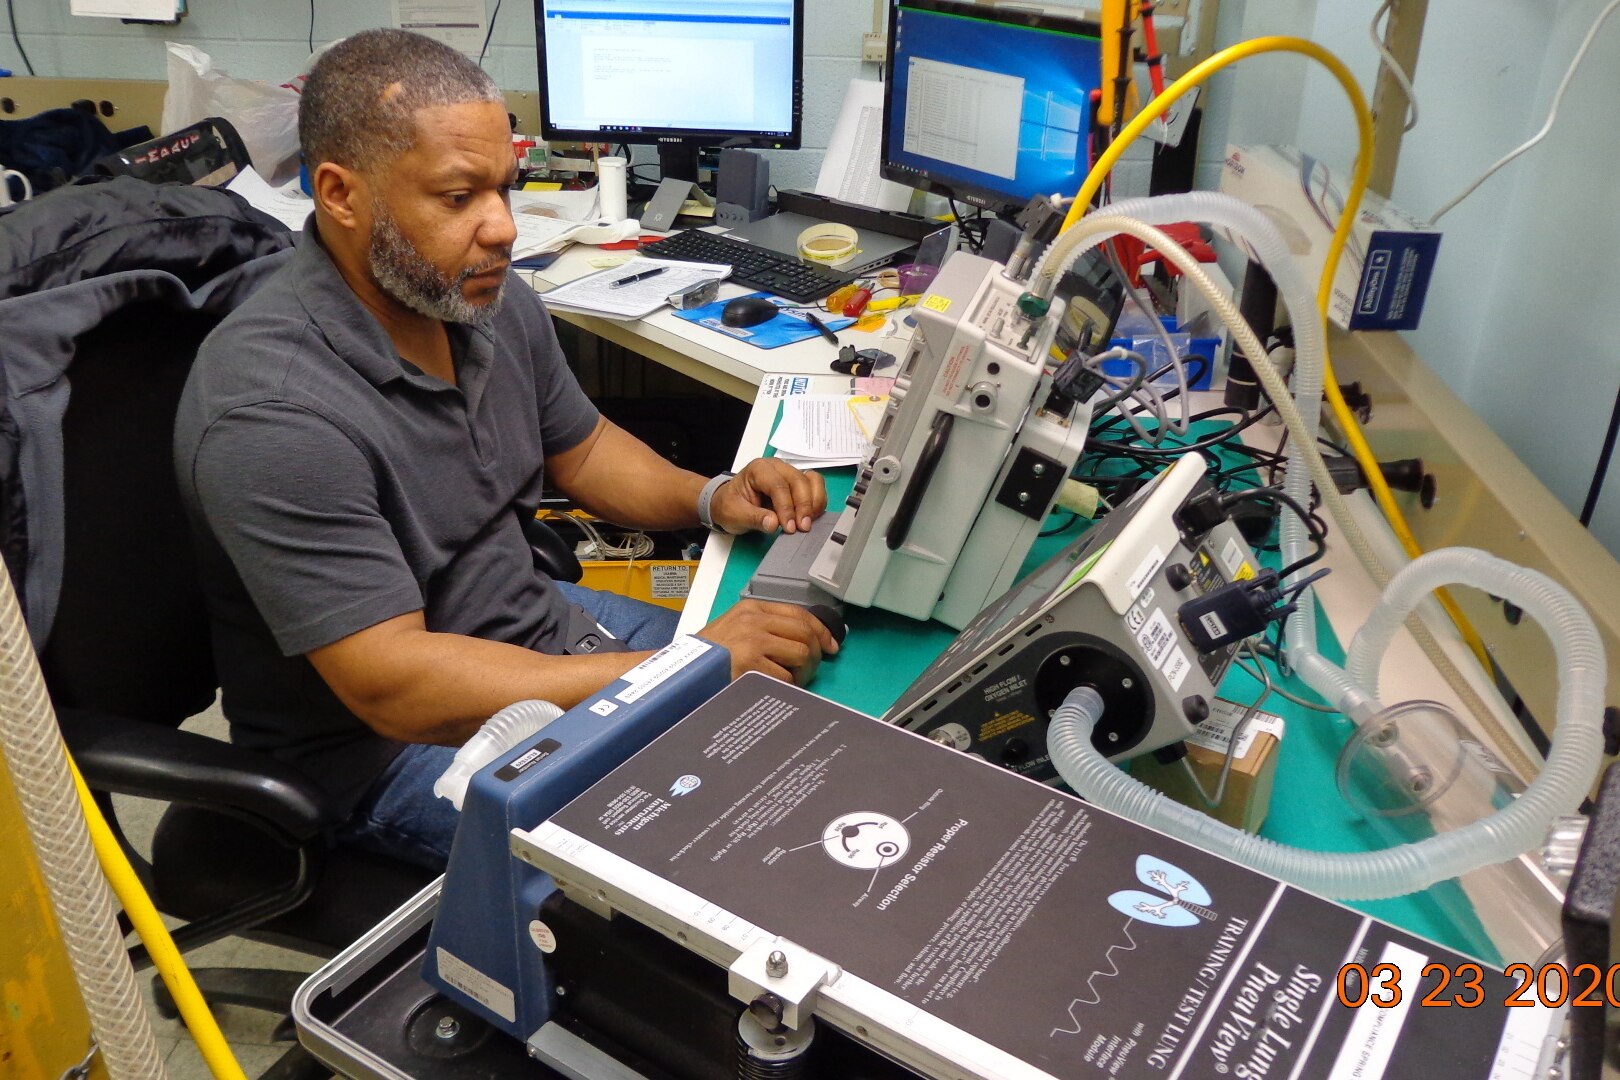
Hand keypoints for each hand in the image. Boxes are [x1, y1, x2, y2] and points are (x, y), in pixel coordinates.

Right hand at [700, 599, 839, 684]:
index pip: (799, 613)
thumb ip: (765, 628)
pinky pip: (786, 677)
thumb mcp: (735, 628)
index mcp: (751, 608)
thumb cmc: (709, 655)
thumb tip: (805, 640)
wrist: (682, 671)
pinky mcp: (751, 664)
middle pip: (805, 633)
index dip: (821, 631)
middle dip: (815, 655)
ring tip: (790, 681)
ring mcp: (753, 642)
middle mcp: (754, 620)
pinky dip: (786, 687)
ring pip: (801, 654)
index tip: (830, 646)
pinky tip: (774, 689)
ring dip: (802, 673)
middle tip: (810, 670)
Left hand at [710, 458, 826, 534]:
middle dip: (804, 505)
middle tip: (802, 528)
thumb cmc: (731, 506)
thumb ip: (754, 518)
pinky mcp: (798, 483)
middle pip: (798, 481)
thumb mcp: (735, 515)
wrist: (730, 503)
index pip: (778, 485)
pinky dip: (817, 502)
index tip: (789, 527)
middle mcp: (777, 467)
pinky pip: (815, 487)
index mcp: (758, 469)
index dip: (786, 507)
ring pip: (812, 481)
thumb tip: (773, 523)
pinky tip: (810, 518)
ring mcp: (789, 473)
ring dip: (814, 503)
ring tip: (808, 523)